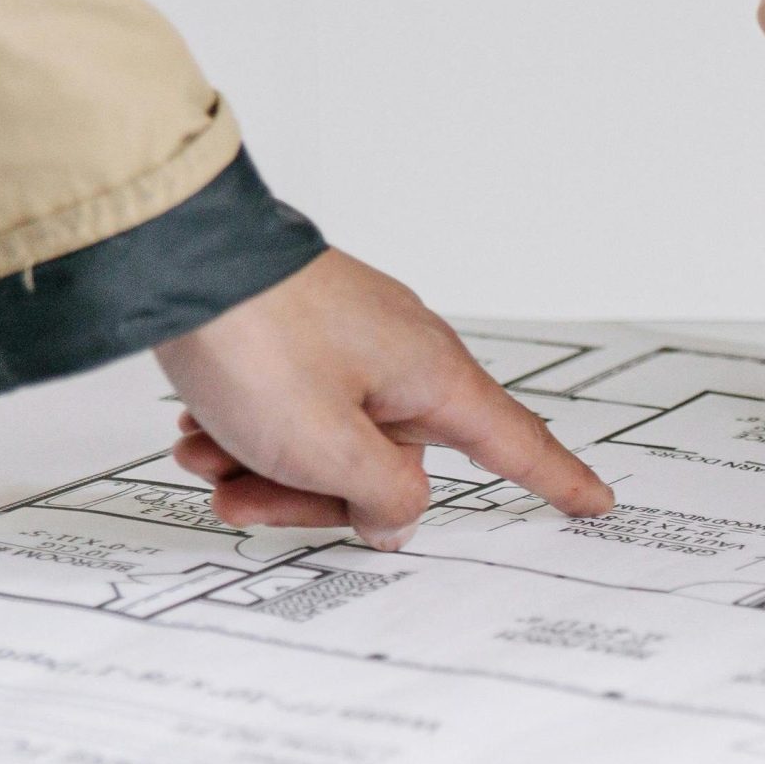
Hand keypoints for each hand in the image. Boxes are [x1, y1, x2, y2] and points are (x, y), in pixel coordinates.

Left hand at [157, 249, 611, 546]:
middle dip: (311, 496)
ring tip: (205, 459)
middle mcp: (401, 355)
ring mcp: (348, 340)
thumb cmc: (255, 338)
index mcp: (432, 377)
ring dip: (263, 467)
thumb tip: (397, 513)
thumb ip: (382, 497)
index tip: (594, 501)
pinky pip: (290, 406)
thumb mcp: (326, 447)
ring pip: (326, 441)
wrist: (171, 250)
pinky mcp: (300, 332)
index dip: (556, 480)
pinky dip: (244, 431)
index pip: (514, 443)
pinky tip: (198, 432)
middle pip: (387, 464)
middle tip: (245, 502)